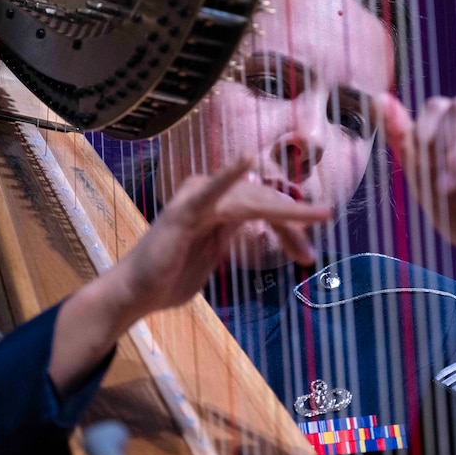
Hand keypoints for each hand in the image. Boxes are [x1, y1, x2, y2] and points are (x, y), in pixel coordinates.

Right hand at [50, 157, 330, 391]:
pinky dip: (228, 173)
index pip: (264, 206)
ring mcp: (197, 200)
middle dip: (292, 224)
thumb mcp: (213, 256)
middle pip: (263, 201)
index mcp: (217, 204)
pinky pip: (211, 191)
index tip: (307, 254)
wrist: (136, 295)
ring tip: (319, 214)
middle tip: (311, 254)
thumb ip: (231, 237)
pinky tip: (245, 160)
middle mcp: (209, 195)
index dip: (289, 228)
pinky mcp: (185, 212)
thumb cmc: (170, 278)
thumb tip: (255, 228)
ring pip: (251, 199)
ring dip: (286, 210)